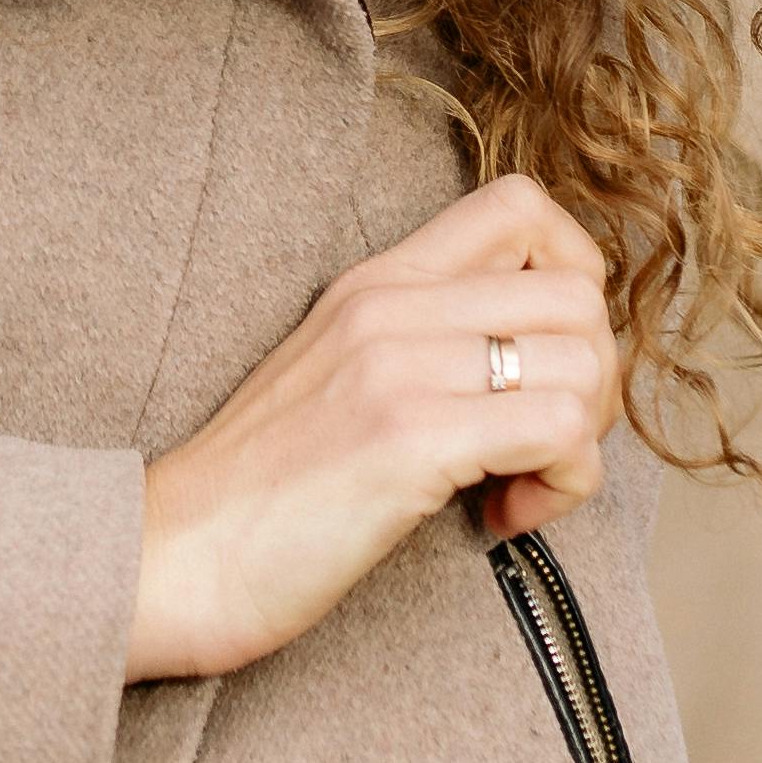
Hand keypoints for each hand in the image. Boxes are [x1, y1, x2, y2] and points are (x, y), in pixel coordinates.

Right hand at [125, 177, 626, 680]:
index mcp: (375, 281)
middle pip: (579, 290)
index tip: (540, 363)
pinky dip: (560, 487)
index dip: (572, 279)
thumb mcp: (336, 376)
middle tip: (541, 448)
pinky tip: (499, 519)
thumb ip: (417, 344)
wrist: (167, 557)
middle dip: (594, 381)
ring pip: (583, 363)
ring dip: (579, 445)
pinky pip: (561, 431)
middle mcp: (391, 305)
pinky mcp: (408, 439)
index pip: (522, 206)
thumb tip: (525, 362)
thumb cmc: (257, 493)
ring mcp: (399, 367)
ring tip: (514, 491)